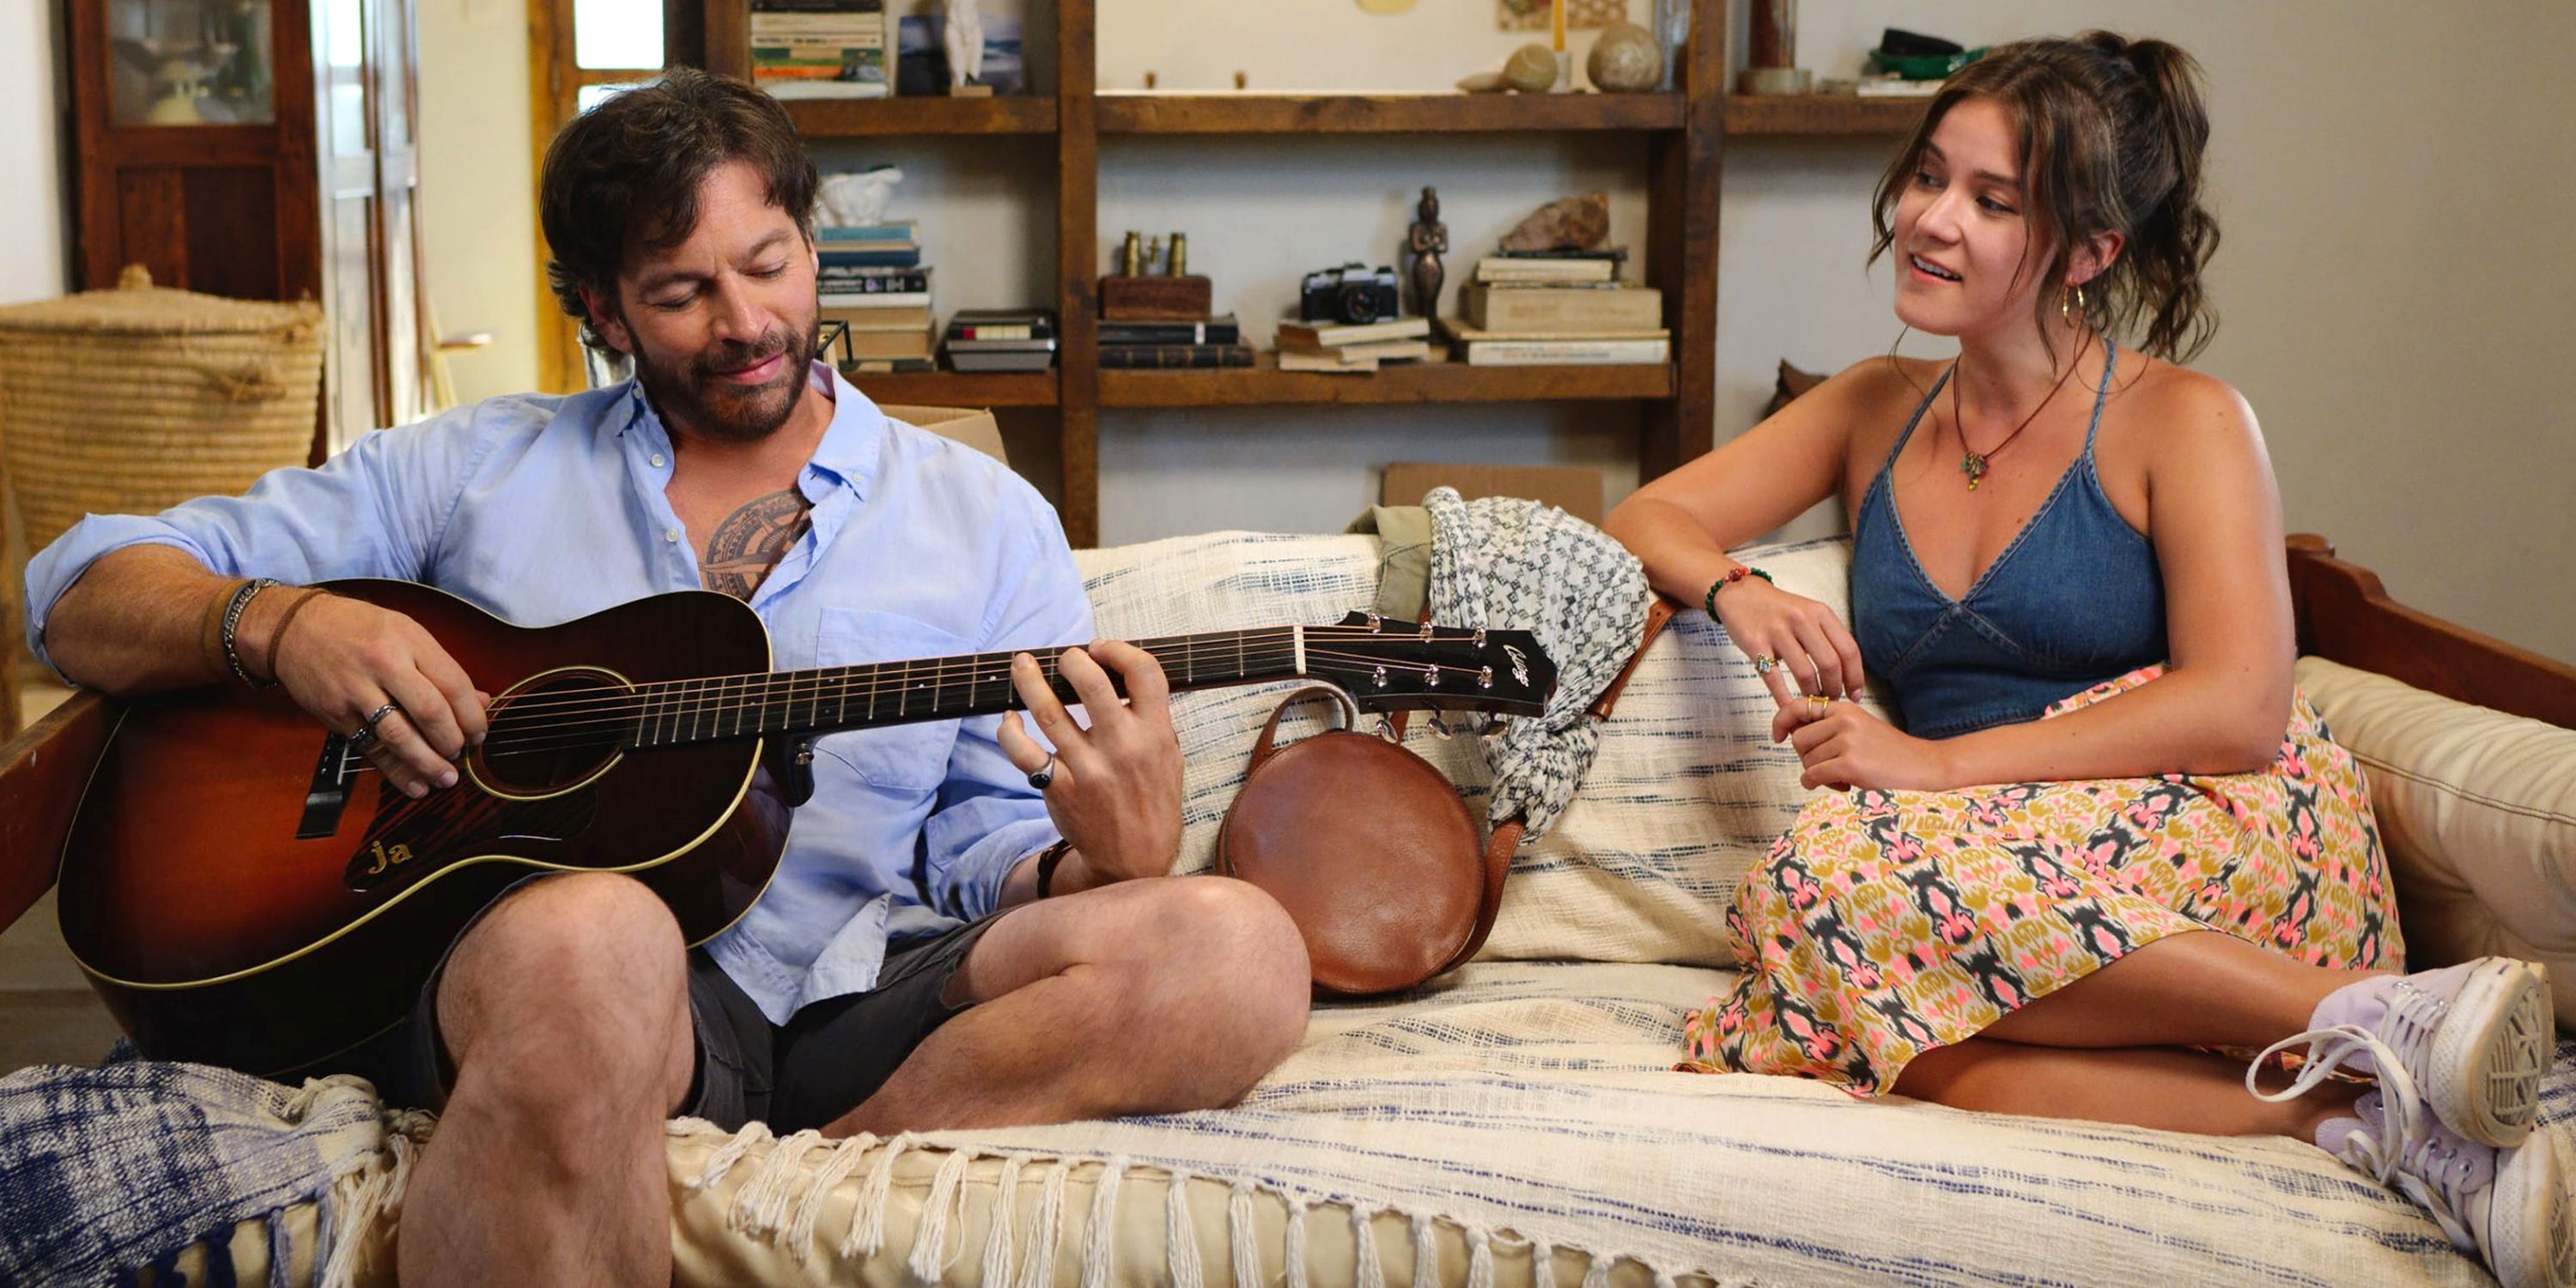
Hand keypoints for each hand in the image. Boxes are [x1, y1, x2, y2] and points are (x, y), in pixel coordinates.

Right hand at [265, 594, 488, 798]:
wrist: (292, 628)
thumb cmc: (356, 628)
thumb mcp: (405, 631)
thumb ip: (442, 667)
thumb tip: (482, 701)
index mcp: (408, 640)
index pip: (453, 683)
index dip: (472, 715)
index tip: (480, 733)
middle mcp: (383, 664)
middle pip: (430, 712)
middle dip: (453, 741)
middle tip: (462, 753)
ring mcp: (356, 691)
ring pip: (400, 735)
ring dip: (428, 763)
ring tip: (446, 778)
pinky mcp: (335, 714)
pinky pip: (371, 748)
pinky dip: (395, 771)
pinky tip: (414, 785)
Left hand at [995, 640, 1182, 884]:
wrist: (1135, 859)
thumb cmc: (1151, 801)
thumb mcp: (1169, 756)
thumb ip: (1153, 718)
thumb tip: (1123, 674)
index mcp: (1156, 734)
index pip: (1144, 673)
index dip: (1119, 650)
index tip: (1101, 649)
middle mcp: (1123, 748)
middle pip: (1091, 683)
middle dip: (1072, 660)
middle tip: (1064, 658)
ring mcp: (1089, 769)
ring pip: (1049, 712)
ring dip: (1029, 680)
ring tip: (1021, 664)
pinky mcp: (1060, 789)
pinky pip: (1024, 752)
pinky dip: (1010, 730)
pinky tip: (1010, 718)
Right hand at [1712, 577, 1865, 704]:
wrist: (1741, 593)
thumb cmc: (1778, 609)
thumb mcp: (1809, 613)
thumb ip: (1828, 636)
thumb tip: (1847, 673)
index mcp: (1820, 612)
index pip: (1848, 650)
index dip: (1855, 677)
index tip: (1854, 694)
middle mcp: (1802, 619)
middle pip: (1830, 664)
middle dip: (1835, 689)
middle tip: (1832, 699)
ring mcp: (1777, 631)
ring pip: (1805, 674)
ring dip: (1812, 695)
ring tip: (1812, 701)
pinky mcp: (1755, 644)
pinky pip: (1774, 678)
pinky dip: (1784, 697)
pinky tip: (1789, 705)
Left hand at [1778, 697, 1953, 791]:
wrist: (1926, 768)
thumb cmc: (1891, 755)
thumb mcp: (1860, 730)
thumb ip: (1831, 728)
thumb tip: (1792, 736)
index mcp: (1845, 709)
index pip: (1798, 705)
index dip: (1781, 721)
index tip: (1777, 736)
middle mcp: (1844, 720)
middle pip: (1798, 740)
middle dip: (1807, 758)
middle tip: (1831, 767)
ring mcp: (1847, 741)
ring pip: (1806, 761)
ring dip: (1819, 775)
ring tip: (1845, 777)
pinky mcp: (1849, 764)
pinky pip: (1812, 777)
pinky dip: (1818, 786)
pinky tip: (1842, 786)